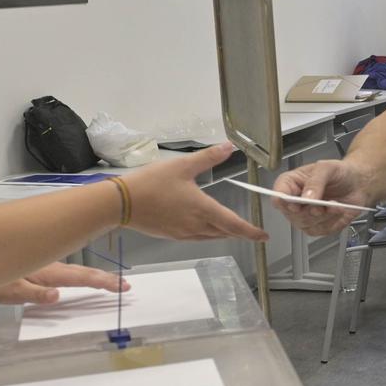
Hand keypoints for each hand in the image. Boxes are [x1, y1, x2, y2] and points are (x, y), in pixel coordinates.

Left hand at [0, 262, 126, 306]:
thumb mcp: (12, 290)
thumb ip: (34, 294)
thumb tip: (57, 296)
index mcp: (49, 272)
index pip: (82, 278)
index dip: (103, 282)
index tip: (122, 286)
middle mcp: (51, 266)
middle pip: (84, 272)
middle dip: (105, 279)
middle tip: (125, 285)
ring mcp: (46, 264)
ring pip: (75, 270)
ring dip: (94, 276)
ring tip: (109, 282)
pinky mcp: (40, 265)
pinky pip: (66, 270)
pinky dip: (79, 274)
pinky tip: (80, 278)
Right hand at [120, 145, 267, 241]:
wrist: (121, 203)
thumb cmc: (151, 182)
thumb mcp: (182, 165)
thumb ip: (208, 157)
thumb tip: (229, 147)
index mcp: (203, 210)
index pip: (234, 224)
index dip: (251, 231)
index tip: (264, 236)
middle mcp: (196, 226)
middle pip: (225, 233)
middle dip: (240, 232)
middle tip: (251, 232)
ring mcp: (183, 233)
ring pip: (211, 237)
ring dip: (224, 234)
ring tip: (233, 230)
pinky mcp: (172, 235)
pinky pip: (197, 238)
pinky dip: (208, 235)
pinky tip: (206, 229)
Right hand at [272, 161, 375, 236]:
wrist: (357, 183)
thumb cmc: (339, 173)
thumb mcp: (327, 168)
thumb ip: (315, 181)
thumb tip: (306, 197)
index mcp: (289, 184)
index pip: (278, 198)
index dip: (286, 203)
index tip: (300, 203)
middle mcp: (294, 202)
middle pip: (292, 215)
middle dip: (312, 210)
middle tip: (326, 202)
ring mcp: (304, 217)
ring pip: (307, 225)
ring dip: (325, 215)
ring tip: (335, 204)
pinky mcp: (317, 227)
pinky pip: (321, 231)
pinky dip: (333, 222)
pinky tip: (338, 211)